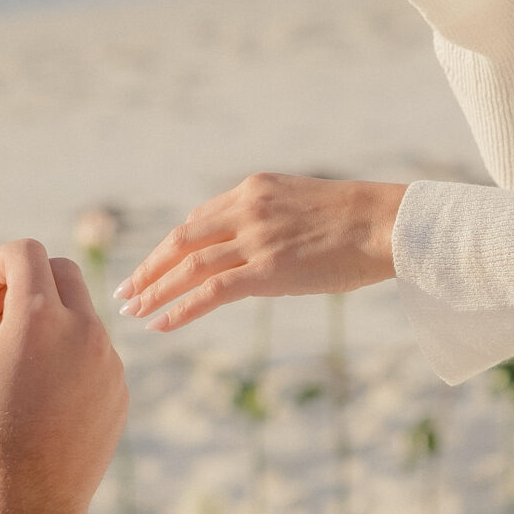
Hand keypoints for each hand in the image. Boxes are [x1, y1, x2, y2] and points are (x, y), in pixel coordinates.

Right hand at [0, 239, 127, 513]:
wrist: (26, 509)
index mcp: (39, 319)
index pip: (24, 252)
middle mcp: (85, 331)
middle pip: (61, 271)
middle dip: (24, 281)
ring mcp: (108, 362)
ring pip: (81, 312)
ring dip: (46, 317)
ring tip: (10, 353)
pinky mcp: (119, 391)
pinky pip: (94, 351)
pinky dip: (66, 351)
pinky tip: (35, 385)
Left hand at [115, 174, 403, 333]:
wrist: (388, 223)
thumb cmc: (361, 220)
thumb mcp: (305, 207)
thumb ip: (273, 222)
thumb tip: (260, 251)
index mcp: (254, 189)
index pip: (198, 220)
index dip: (171, 247)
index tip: (154, 265)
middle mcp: (246, 208)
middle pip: (181, 240)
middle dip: (148, 266)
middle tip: (124, 290)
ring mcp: (254, 239)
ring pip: (188, 266)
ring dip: (154, 289)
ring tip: (132, 310)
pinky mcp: (266, 270)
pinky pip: (210, 293)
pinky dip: (179, 309)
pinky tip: (161, 324)